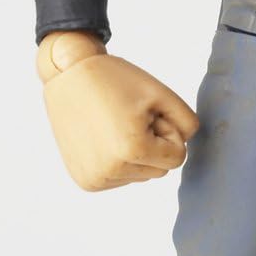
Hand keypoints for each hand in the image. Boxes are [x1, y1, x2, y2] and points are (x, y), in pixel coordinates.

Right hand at [38, 36, 199, 191]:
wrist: (68, 74)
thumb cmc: (116, 79)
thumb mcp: (162, 94)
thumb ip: (187, 124)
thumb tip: (185, 147)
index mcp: (133, 150)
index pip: (178, 157)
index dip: (168, 131)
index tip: (146, 113)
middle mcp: (111, 170)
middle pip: (160, 170)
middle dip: (153, 145)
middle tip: (129, 118)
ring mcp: (95, 179)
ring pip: (141, 175)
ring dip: (136, 153)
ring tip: (114, 125)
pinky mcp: (85, 181)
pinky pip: (121, 178)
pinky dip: (119, 161)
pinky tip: (103, 138)